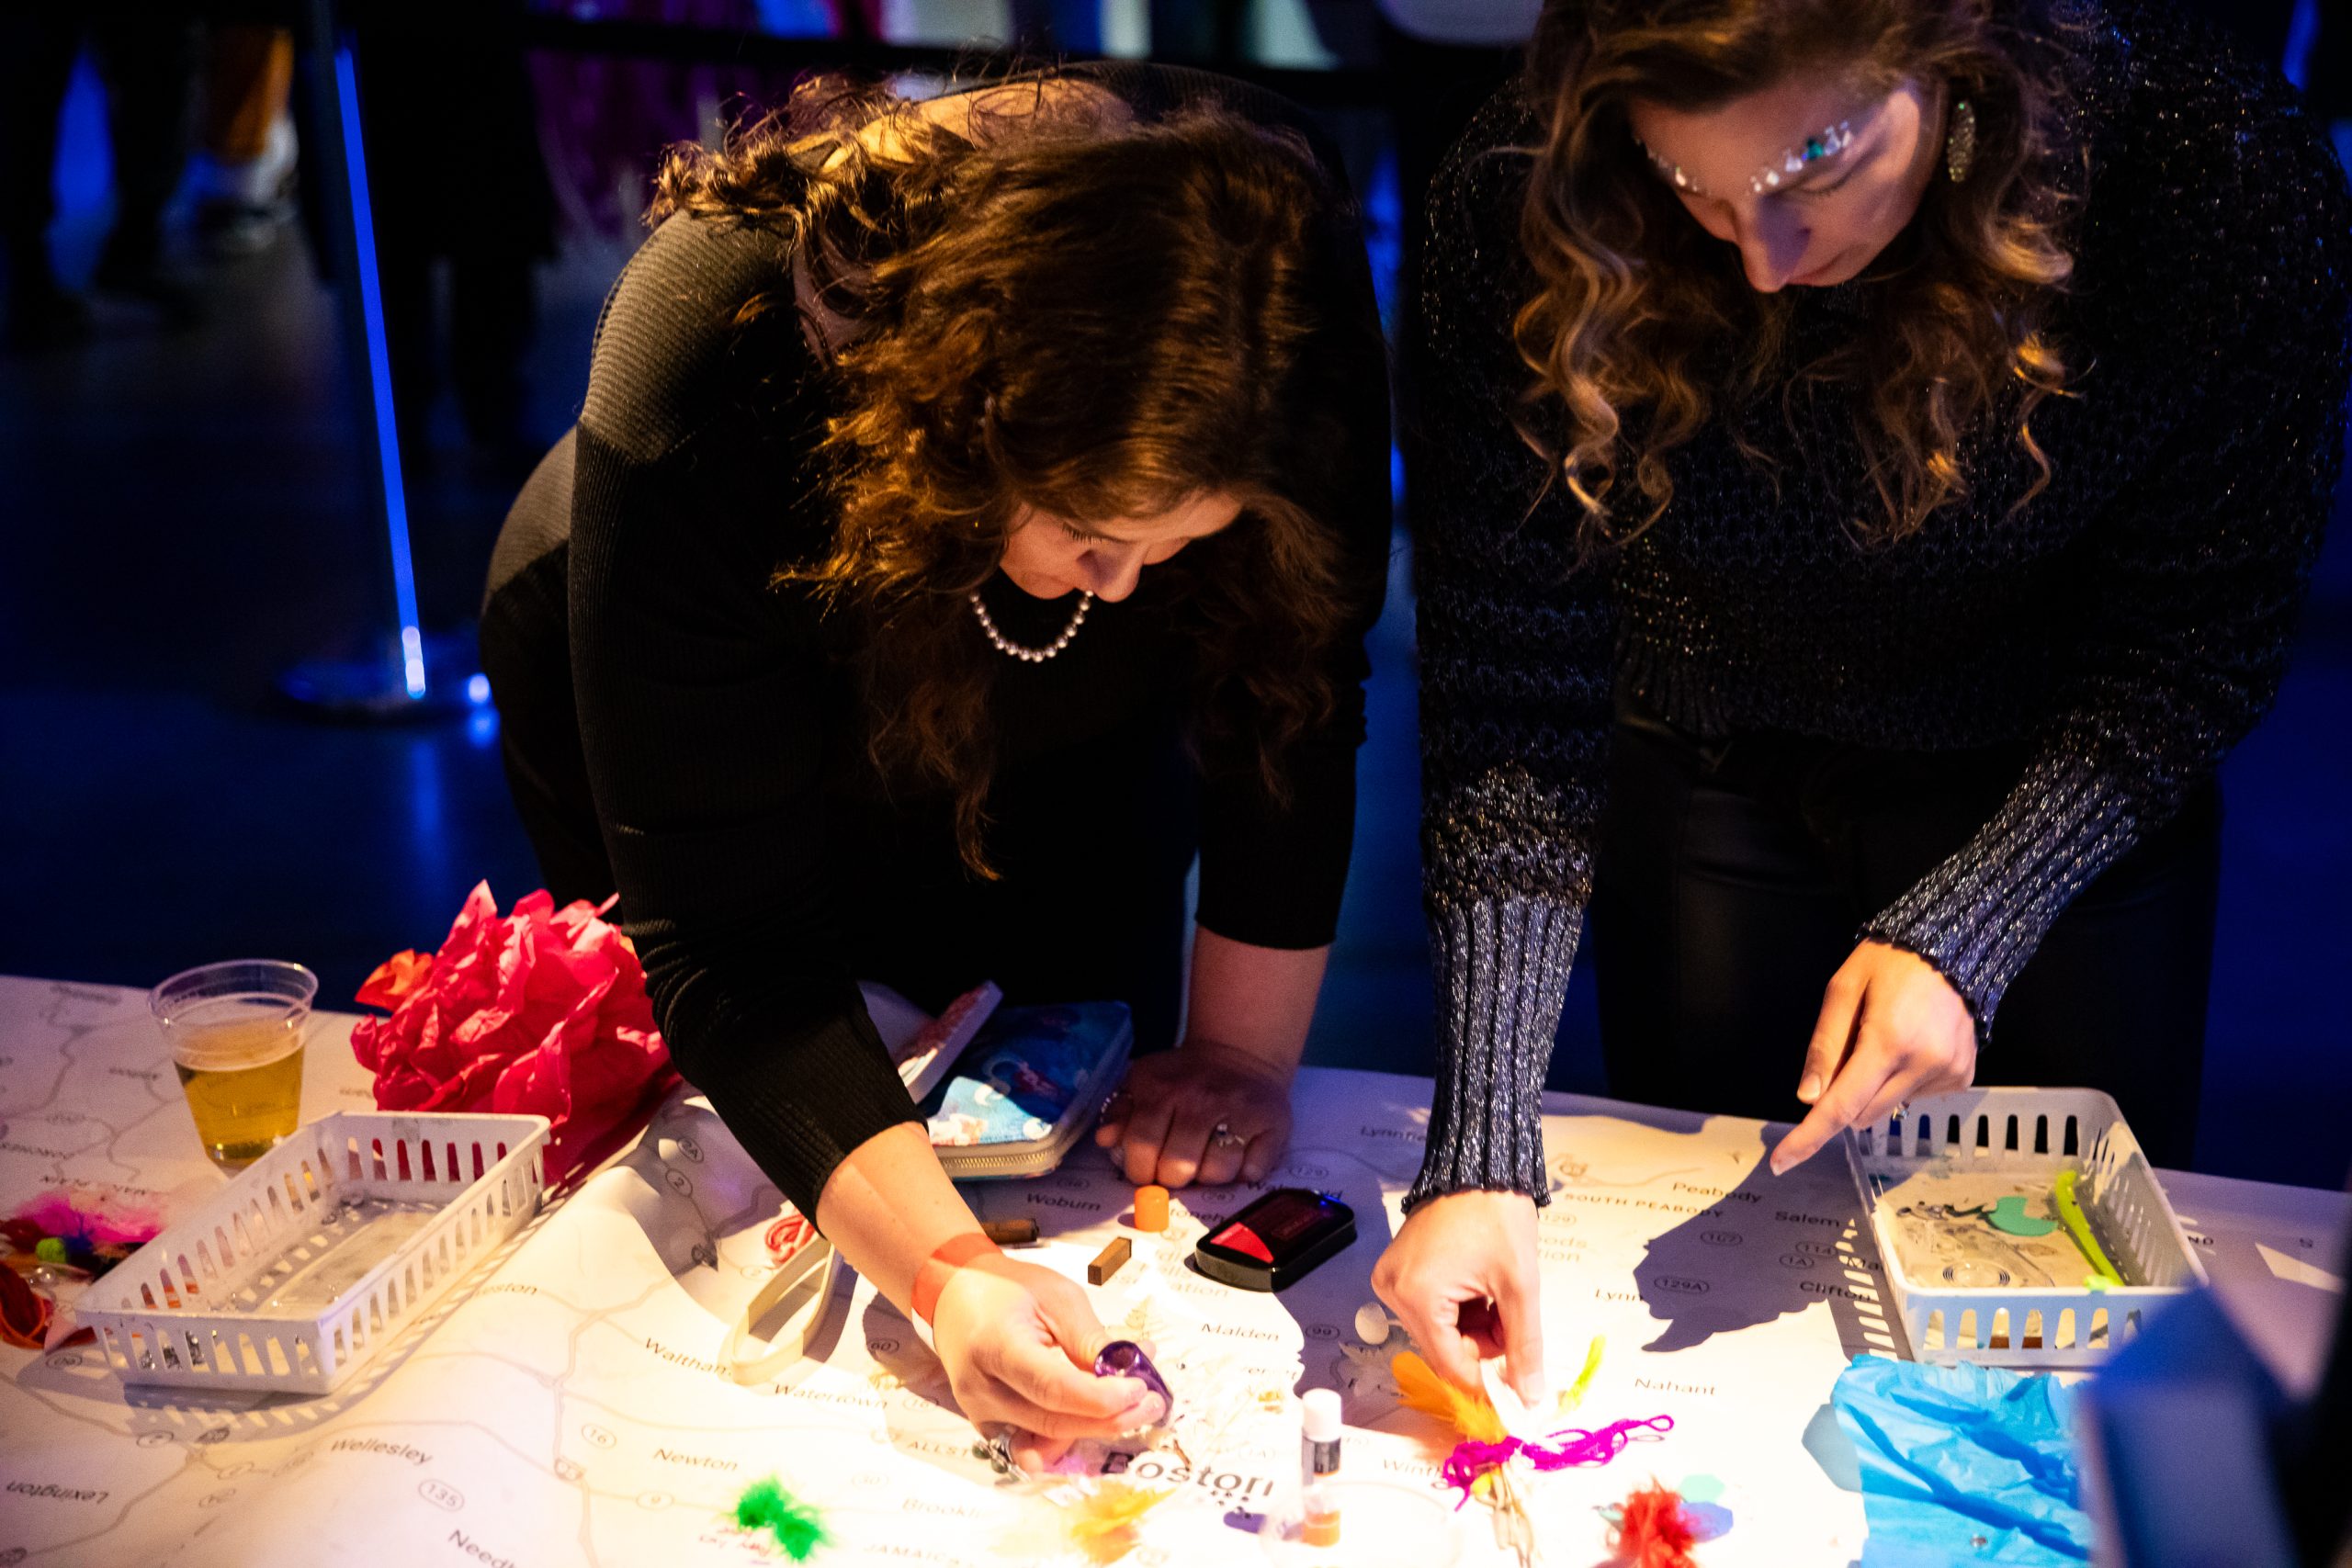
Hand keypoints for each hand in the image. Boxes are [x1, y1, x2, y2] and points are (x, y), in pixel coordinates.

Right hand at [929, 1255, 1154, 1470]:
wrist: (955, 1295)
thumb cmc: (1008, 1288)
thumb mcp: (1056, 1297)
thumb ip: (1089, 1338)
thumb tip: (1130, 1371)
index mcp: (995, 1345)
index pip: (1051, 1388)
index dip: (1100, 1397)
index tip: (1140, 1389)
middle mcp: (980, 1389)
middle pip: (1053, 1421)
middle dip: (1109, 1419)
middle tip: (1151, 1403)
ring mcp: (979, 1413)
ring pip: (1047, 1440)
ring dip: (1095, 1428)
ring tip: (1134, 1407)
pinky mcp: (986, 1426)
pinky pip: (1034, 1442)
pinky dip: (1070, 1434)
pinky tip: (1099, 1417)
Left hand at [1094, 1039, 1293, 1187]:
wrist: (1239, 1053)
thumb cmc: (1184, 1079)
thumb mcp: (1145, 1084)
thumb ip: (1121, 1113)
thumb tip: (1105, 1139)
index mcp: (1162, 1090)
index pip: (1141, 1146)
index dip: (1140, 1169)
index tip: (1147, 1170)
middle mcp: (1200, 1099)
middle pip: (1178, 1166)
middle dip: (1173, 1178)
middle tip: (1177, 1168)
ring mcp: (1239, 1112)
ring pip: (1217, 1173)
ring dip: (1209, 1176)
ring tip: (1207, 1159)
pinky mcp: (1272, 1124)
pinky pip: (1252, 1171)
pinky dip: (1244, 1172)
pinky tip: (1237, 1154)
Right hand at [1371, 1189, 1544, 1404]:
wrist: (1480, 1166)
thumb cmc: (1498, 1216)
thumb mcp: (1519, 1286)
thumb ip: (1525, 1346)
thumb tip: (1531, 1397)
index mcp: (1416, 1297)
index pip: (1452, 1367)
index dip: (1488, 1383)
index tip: (1518, 1389)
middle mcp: (1392, 1292)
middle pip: (1444, 1350)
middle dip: (1484, 1344)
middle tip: (1510, 1317)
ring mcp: (1391, 1279)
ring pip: (1440, 1333)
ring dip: (1474, 1327)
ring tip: (1495, 1293)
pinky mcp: (1397, 1271)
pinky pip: (1431, 1310)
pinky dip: (1459, 1309)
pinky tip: (1477, 1285)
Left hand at [1770, 940, 1977, 1174]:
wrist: (1955, 947)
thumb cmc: (1890, 962)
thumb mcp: (1843, 990)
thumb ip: (1825, 1046)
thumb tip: (1808, 1098)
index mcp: (1888, 1042)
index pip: (1840, 1106)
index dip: (1808, 1137)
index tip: (1780, 1162)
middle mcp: (1923, 1065)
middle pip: (1862, 1114)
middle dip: (1843, 1097)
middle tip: (1848, 1052)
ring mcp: (1948, 1074)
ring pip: (1889, 1108)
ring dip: (1875, 1087)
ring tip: (1887, 1037)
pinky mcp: (1963, 1077)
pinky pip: (1917, 1097)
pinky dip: (1904, 1081)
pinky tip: (1912, 1044)